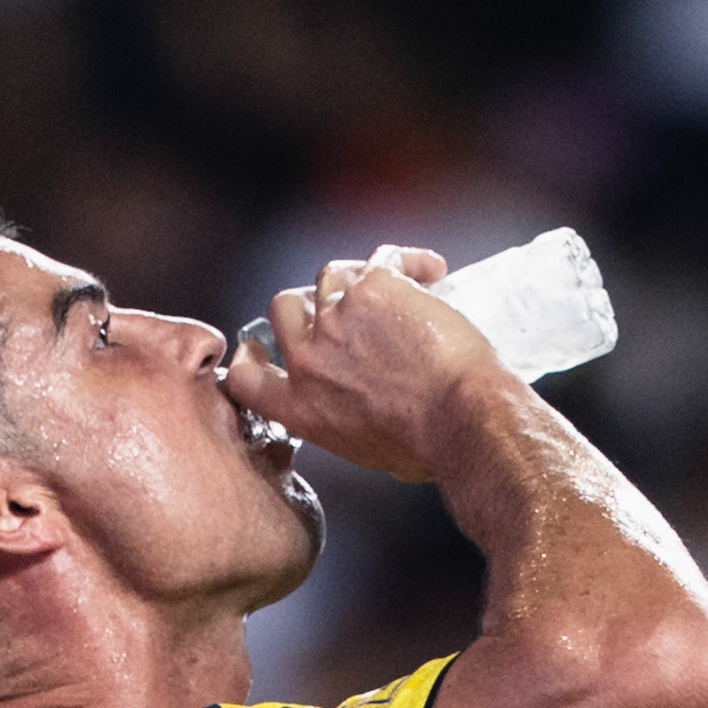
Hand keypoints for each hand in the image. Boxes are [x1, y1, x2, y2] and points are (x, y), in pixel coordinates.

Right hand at [223, 244, 504, 479]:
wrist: (461, 419)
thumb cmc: (428, 444)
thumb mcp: (366, 450)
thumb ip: (344, 420)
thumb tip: (360, 409)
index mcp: (301, 408)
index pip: (247, 378)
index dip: (252, 354)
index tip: (260, 346)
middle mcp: (309, 361)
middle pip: (284, 307)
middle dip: (310, 302)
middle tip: (343, 306)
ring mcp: (337, 318)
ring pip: (331, 276)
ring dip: (359, 277)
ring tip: (400, 289)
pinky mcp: (373, 287)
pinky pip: (383, 257)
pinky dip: (408, 262)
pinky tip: (431, 271)